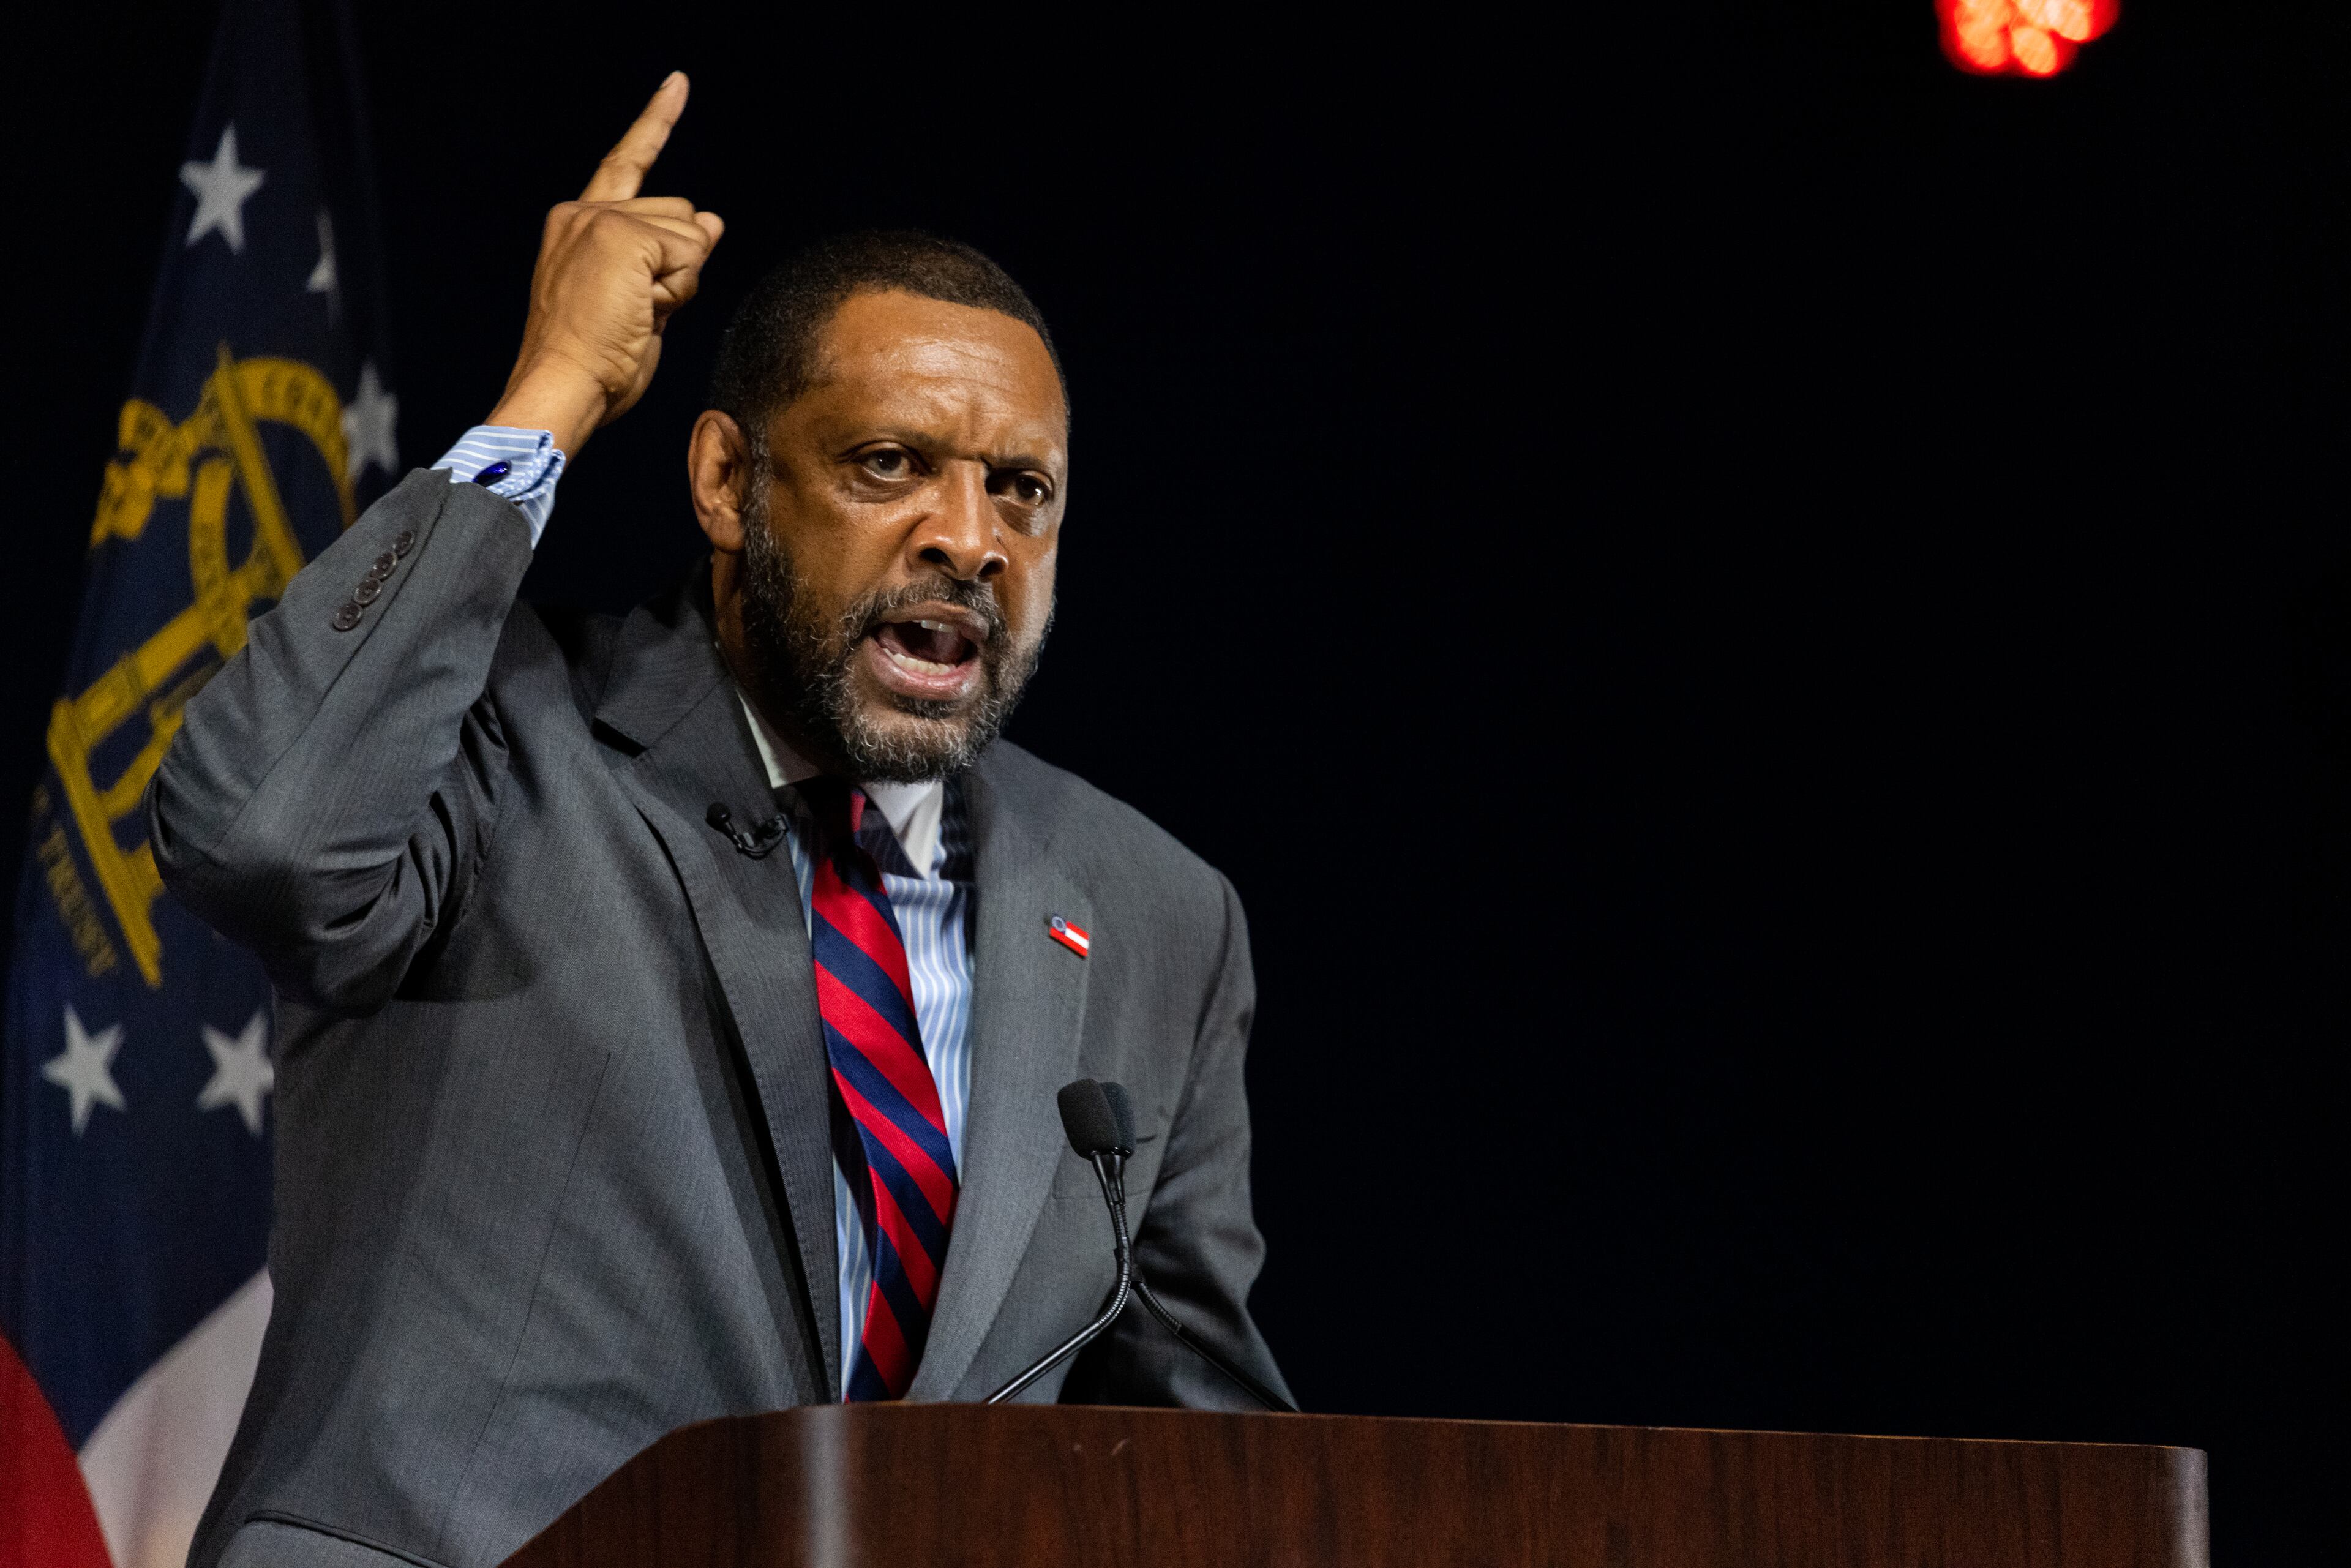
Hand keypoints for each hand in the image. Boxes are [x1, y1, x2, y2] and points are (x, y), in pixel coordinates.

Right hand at [487, 72, 724, 457]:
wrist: (565, 382)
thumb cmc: (596, 356)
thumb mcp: (642, 301)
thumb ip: (672, 255)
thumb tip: (713, 219)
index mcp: (578, 223)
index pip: (628, 163)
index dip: (655, 123)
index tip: (678, 85)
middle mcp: (583, 212)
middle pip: (679, 214)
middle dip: (678, 267)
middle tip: (636, 311)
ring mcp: (601, 220)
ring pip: (689, 235)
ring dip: (678, 284)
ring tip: (634, 315)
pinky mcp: (623, 236)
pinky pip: (689, 256)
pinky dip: (677, 291)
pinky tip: (641, 314)